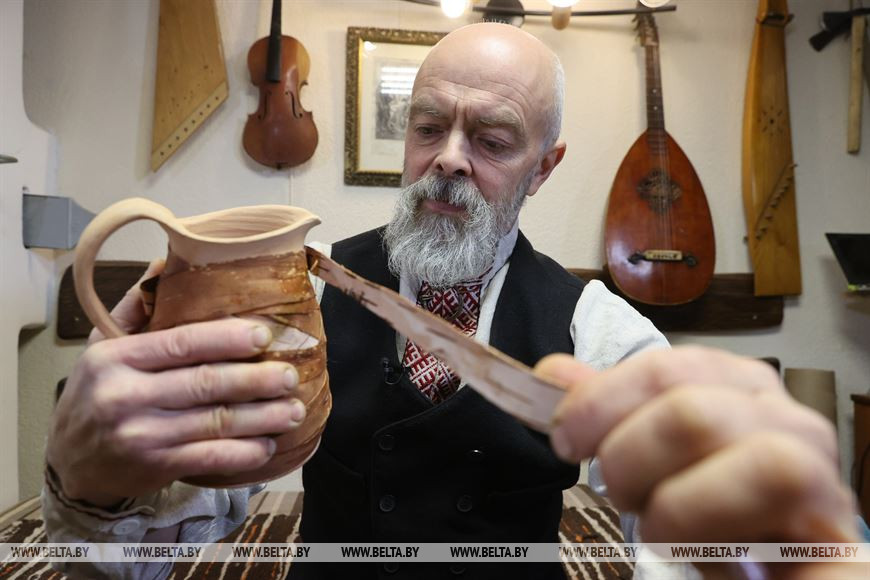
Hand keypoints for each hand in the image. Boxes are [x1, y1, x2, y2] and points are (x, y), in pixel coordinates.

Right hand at [47, 260, 305, 505]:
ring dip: (262, 417)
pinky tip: (268, 444)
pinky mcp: (155, 466)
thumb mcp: (103, 346)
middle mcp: (126, 396)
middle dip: (256, 379)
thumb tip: (169, 261)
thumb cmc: (96, 394)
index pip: (182, 342)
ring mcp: (141, 435)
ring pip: (215, 422)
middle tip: (290, 375)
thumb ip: (136, 307)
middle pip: (206, 383)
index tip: (264, 334)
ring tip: (293, 409)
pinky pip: (210, 459)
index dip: (228, 338)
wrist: (71, 462)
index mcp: (116, 358)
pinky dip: (244, 453)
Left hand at [538, 346, 864, 578]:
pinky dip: (723, 540)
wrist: (778, 575)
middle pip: (692, 411)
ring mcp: (820, 479)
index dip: (600, 400)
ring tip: (660, 530)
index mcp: (739, 388)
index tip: (563, 437)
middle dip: (629, 458)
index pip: (663, 368)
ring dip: (677, 507)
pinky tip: (703, 554)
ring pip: (754, 461)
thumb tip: (551, 373)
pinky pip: (789, 528)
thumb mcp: (651, 457)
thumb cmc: (711, 513)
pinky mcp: (840, 542)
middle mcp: (787, 421)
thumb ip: (608, 413)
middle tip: (619, 494)